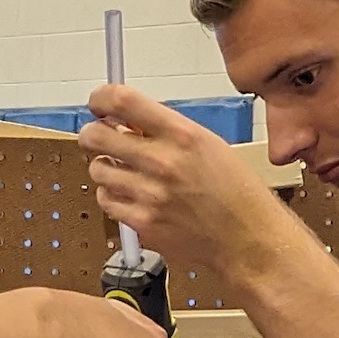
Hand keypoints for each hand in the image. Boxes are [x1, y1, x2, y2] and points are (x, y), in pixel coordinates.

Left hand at [79, 86, 288, 277]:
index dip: (100, 99)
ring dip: (104, 167)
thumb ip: (167, 131)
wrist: (247, 238)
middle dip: (92, 134)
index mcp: (182, 134)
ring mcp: (150, 195)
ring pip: (98, 170)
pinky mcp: (143, 224)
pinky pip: (107, 201)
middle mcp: (163, 162)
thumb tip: (128, 122)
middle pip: (97, 136)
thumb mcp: (208, 144)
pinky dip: (112, 196)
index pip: (121, 101)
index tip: (98, 104)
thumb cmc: (234, 191)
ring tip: (121, 171)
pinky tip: (129, 194)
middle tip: (97, 138)